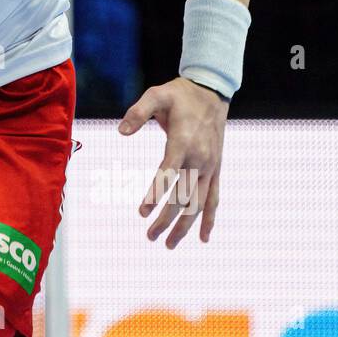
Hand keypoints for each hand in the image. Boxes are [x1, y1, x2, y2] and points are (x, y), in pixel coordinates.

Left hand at [118, 77, 227, 247]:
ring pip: (199, 204)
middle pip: (183, 197)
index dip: (155, 194)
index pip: (168, 174)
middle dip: (166, 219)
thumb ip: (137, 112)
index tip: (141, 212)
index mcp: (183, 141)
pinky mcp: (216, 169)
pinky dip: (209, 219)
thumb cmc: (179, 95)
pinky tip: (204, 238)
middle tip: (149, 237)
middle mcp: (199, 158)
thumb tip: (121, 132)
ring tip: (169, 244)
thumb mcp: (156, 95)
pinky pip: (214, 198)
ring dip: (185, 226)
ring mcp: (210, 166)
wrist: (211, 92)